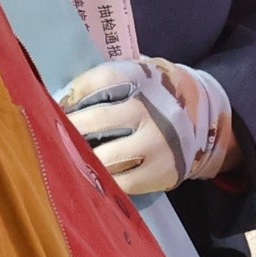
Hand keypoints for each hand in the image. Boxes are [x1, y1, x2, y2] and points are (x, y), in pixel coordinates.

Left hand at [60, 59, 230, 196]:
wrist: (204, 122)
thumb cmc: (158, 96)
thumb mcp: (144, 74)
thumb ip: (114, 78)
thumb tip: (65, 92)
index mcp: (147, 80)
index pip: (104, 80)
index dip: (76, 90)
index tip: (57, 101)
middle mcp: (154, 112)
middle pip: (100, 118)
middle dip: (71, 126)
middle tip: (51, 130)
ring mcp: (158, 145)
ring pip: (106, 156)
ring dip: (81, 157)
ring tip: (67, 154)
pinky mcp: (161, 172)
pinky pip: (121, 181)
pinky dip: (101, 178)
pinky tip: (90, 172)